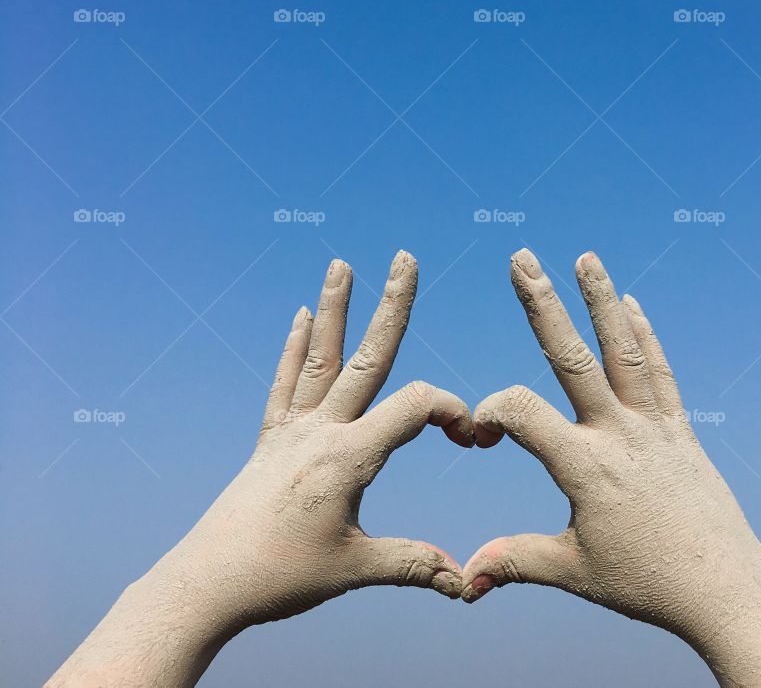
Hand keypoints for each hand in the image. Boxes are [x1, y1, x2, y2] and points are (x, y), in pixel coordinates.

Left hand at [47, 251, 471, 687]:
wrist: (207, 582)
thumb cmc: (281, 576)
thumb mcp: (356, 568)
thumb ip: (415, 565)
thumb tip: (469, 582)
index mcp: (349, 456)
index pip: (415, 407)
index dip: (452, 410)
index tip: (472, 437)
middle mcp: (321, 431)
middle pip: (367, 356)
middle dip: (392, 305)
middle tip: (405, 257)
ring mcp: (292, 431)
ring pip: (321, 357)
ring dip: (334, 308)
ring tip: (340, 263)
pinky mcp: (270, 440)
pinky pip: (285, 384)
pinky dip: (294, 348)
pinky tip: (300, 317)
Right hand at [461, 249, 760, 687]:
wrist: (727, 592)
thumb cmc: (647, 584)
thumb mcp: (574, 572)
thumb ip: (516, 561)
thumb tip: (464, 578)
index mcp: (586, 467)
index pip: (523, 412)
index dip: (491, 411)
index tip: (480, 435)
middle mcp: (619, 435)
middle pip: (573, 357)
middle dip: (542, 304)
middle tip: (521, 257)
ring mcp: (654, 427)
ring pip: (623, 350)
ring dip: (602, 299)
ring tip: (586, 257)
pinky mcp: (681, 431)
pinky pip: (661, 373)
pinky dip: (644, 335)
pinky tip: (632, 303)